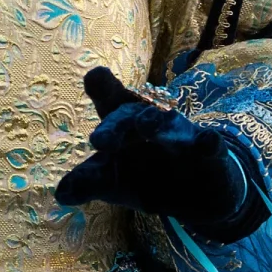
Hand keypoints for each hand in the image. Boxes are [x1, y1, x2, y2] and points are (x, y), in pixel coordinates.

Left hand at [55, 67, 265, 241]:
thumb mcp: (112, 181)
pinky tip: (208, 141)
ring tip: (146, 124)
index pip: (108, 101)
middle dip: (114, 126)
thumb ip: (88, 182)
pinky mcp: (208, 152)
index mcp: (121, 123)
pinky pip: (210, 145)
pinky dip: (209, 143)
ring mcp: (179, 134)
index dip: (102, 88)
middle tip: (98, 141)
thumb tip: (61, 194)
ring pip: (166, 124)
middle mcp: (147, 120)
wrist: (195, 193)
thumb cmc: (143, 176)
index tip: (95, 77)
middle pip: (128, 115)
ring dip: (155, 122)